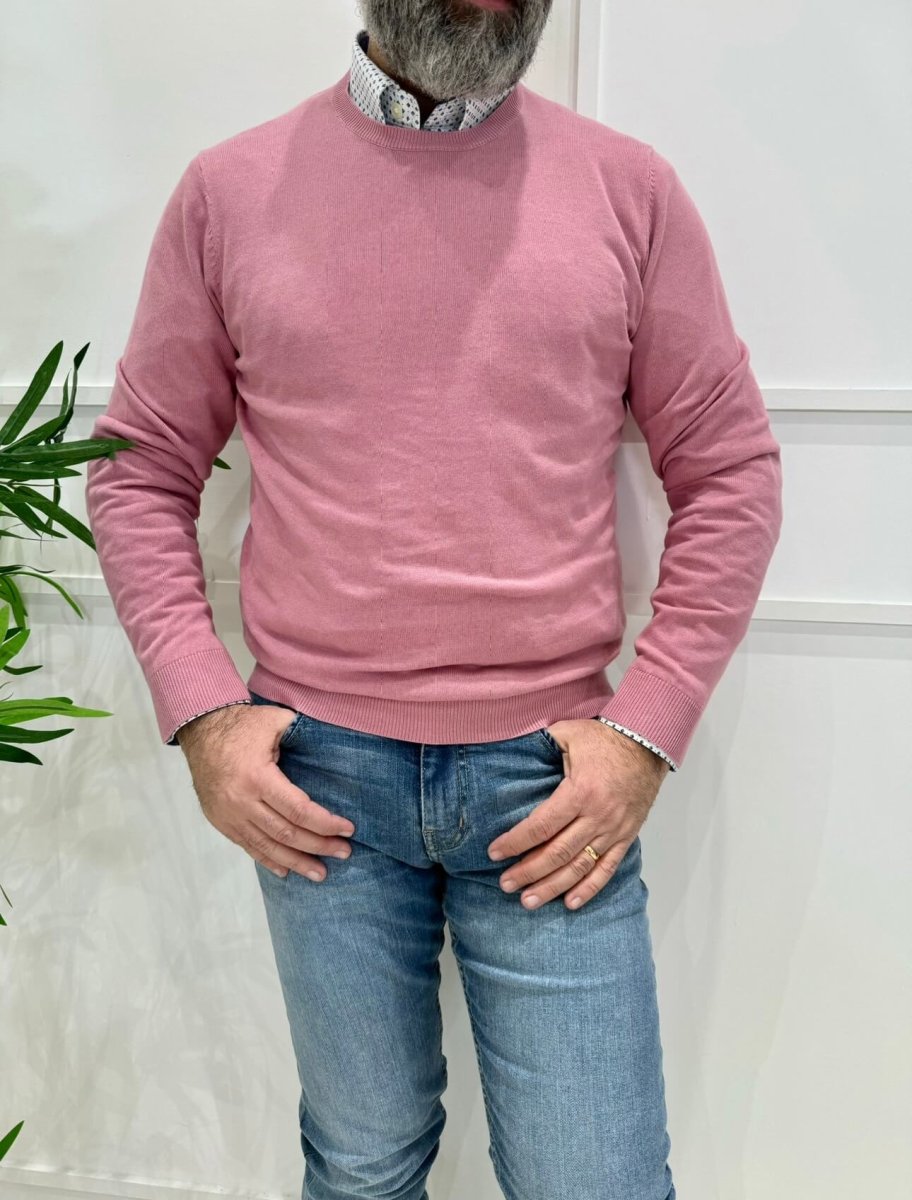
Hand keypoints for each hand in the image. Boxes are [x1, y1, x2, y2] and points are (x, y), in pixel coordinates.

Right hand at [176, 703, 354, 878]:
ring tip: (320, 873)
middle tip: (343, 852)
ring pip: (267, 847)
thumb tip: (335, 741)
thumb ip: (302, 732)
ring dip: (296, 862)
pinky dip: (268, 860)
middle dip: (318, 846)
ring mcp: (229, 815)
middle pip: (286, 833)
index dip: (325, 824)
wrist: (200, 730)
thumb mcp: (274, 720)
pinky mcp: (221, 821)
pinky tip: (286, 871)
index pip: (298, 810)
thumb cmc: (242, 725)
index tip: (347, 829)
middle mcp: (242, 802)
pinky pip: (247, 846)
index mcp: (257, 777)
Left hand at [487, 719, 669, 910]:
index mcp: (580, 791)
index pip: (542, 825)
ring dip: (553, 886)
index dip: (516, 842)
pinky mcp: (626, 836)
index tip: (495, 853)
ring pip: (580, 866)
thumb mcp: (569, 733)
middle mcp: (597, 816)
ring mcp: (614, 830)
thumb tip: (511, 750)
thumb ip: (541, 744)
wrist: (648, 743)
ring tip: (528, 901)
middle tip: (506, 884)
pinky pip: (607, 868)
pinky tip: (570, 903)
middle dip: (528, 872)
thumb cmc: (605, 738)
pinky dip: (589, 888)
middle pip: (557, 852)